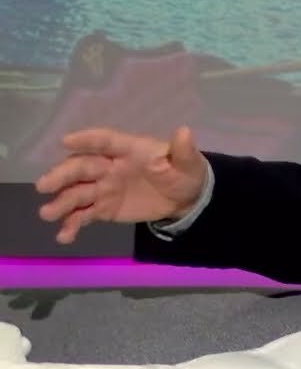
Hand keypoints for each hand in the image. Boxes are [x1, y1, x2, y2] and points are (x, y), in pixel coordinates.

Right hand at [34, 126, 207, 243]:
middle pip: (82, 167)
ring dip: (61, 202)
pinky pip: (84, 215)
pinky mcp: (103, 208)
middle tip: (44, 186)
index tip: (66, 141)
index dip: (87, 140)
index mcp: (128, 149)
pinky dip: (72, 225)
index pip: (105, 141)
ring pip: (77, 193)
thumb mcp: (188, 162)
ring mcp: (103, 188)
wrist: (184, 199)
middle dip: (62, 175)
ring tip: (47, 214)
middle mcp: (109, 166)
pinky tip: (64, 236)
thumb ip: (183, 150)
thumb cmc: (183, 173)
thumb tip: (185, 131)